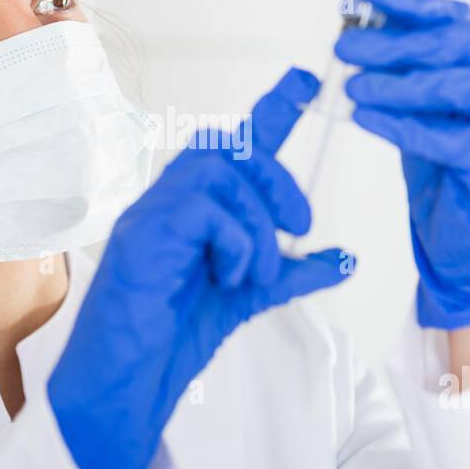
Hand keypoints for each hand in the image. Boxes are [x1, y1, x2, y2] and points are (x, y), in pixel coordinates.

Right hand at [47, 68, 350, 468]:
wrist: (125, 387)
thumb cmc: (169, 339)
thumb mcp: (249, 297)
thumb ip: (292, 273)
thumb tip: (344, 257)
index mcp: (192, 209)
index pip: (234, 144)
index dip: (272, 108)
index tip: (306, 81)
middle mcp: (167, 202)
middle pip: (228, 146)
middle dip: (276, 177)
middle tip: (300, 226)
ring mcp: (150, 216)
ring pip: (218, 173)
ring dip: (257, 223)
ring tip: (256, 272)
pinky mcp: (141, 237)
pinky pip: (202, 209)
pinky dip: (234, 241)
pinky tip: (230, 277)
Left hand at [335, 0, 469, 329]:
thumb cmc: (453, 152)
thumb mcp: (424, 98)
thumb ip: (402, 63)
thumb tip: (353, 23)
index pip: (453, 15)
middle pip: (463, 43)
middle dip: (399, 41)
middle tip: (347, 45)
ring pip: (466, 85)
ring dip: (403, 84)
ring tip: (355, 86)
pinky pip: (456, 139)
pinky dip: (406, 127)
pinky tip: (367, 120)